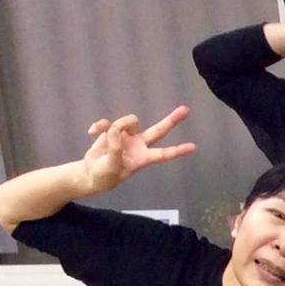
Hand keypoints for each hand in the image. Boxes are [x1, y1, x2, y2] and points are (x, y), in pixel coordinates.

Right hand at [78, 108, 195, 194]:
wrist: (90, 173)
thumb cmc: (105, 176)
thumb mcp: (111, 167)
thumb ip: (115, 149)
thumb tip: (115, 130)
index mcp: (143, 158)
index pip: (164, 154)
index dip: (178, 150)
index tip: (194, 147)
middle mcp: (138, 145)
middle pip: (158, 130)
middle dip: (171, 120)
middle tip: (186, 109)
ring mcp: (126, 137)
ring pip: (129, 121)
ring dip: (117, 124)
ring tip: (104, 137)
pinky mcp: (112, 131)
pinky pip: (108, 122)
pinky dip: (99, 126)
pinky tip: (91, 133)